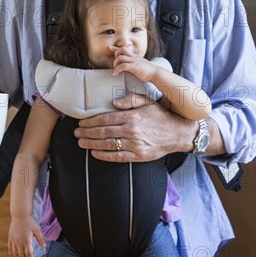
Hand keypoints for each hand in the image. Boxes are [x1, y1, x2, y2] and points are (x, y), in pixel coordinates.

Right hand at [8, 216, 44, 256]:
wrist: (20, 215)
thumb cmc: (29, 222)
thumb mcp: (37, 229)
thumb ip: (40, 239)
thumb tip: (44, 247)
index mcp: (26, 240)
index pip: (29, 254)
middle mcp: (19, 242)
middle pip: (21, 255)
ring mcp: (13, 241)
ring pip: (15, 254)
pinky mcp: (10, 238)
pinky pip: (10, 249)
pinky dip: (12, 254)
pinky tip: (14, 256)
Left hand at [75, 95, 196, 161]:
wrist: (178, 133)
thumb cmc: (161, 116)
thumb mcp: (147, 102)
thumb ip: (130, 99)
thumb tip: (114, 103)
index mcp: (132, 116)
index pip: (105, 119)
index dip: (91, 122)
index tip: (82, 123)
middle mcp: (132, 131)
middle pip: (103, 132)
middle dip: (87, 133)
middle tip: (77, 133)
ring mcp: (135, 144)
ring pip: (107, 145)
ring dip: (91, 144)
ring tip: (81, 142)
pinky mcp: (138, 156)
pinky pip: (117, 157)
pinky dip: (104, 156)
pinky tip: (94, 153)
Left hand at [111, 46, 155, 81]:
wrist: (156, 73)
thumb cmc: (149, 71)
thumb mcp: (141, 64)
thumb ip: (136, 63)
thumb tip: (130, 66)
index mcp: (135, 56)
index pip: (125, 49)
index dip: (116, 48)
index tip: (110, 48)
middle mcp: (134, 57)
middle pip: (122, 49)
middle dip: (116, 55)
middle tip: (115, 63)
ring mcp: (134, 61)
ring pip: (120, 57)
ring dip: (115, 64)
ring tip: (115, 70)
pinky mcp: (134, 67)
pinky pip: (123, 66)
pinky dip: (117, 69)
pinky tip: (116, 74)